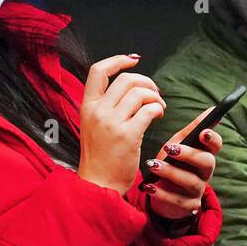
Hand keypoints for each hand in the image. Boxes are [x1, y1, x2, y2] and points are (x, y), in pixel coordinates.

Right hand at [76, 54, 165, 195]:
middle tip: (155, 94)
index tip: (133, 60)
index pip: (98, 71)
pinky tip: (158, 116)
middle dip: (147, 82)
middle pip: (126, 79)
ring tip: (159, 109)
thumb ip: (105, 106)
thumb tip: (129, 88)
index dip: (117, 60)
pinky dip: (158, 109)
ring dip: (156, 97)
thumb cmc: (100, 157)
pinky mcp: (127, 136)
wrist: (98, 185)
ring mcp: (111, 123)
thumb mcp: (93, 126)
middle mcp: (97, 111)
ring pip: (140, 93)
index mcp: (87, 106)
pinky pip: (149, 110)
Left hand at [143, 106, 223, 221]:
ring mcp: (198, 190)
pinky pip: (177, 200)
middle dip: (189, 154)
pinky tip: (149, 187)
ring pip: (190, 182)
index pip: (216, 145)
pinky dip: (162, 193)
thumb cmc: (173, 163)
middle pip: (206, 162)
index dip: (212, 139)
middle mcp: (205, 172)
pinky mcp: (188, 206)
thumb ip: (193, 129)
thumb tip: (211, 109)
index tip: (202, 133)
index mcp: (205, 154)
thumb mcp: (180, 144)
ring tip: (153, 165)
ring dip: (171, 172)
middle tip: (169, 148)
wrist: (162, 193)